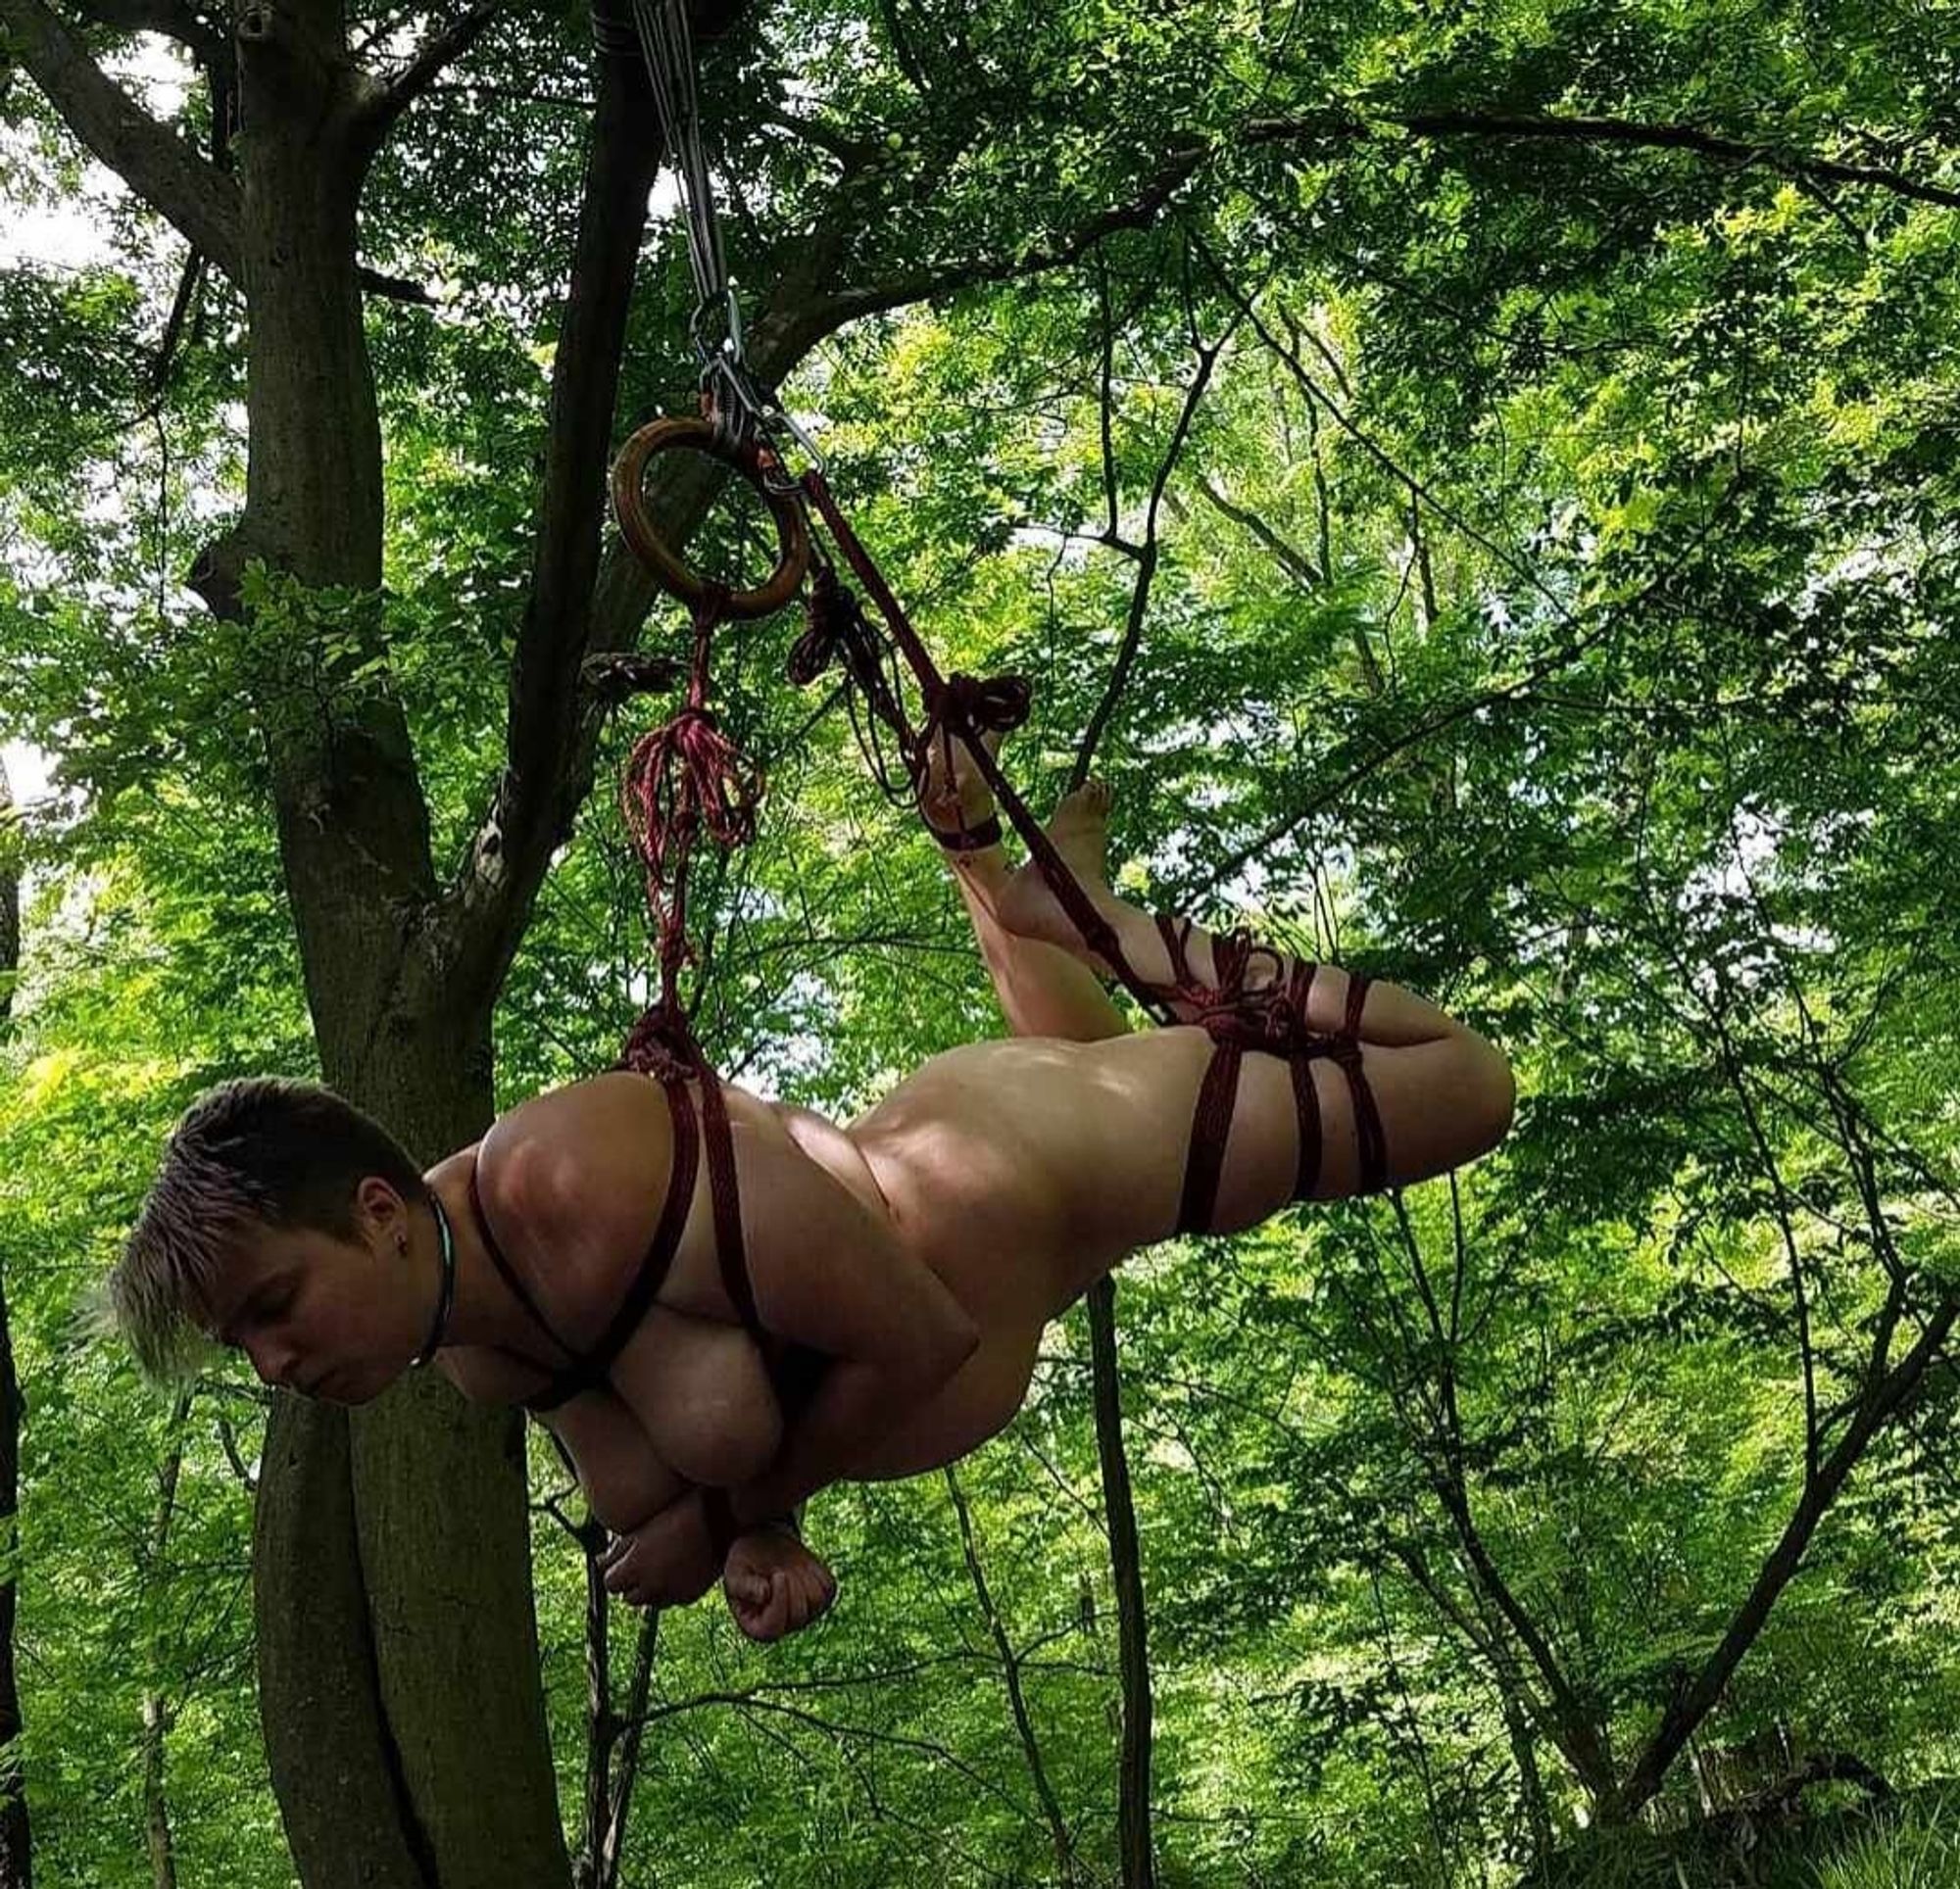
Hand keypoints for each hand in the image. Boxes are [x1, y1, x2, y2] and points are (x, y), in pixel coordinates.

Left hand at [599, 1492, 720, 1610]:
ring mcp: (671, 1593)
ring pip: (648, 1603)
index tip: (623, 1560)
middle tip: (641, 1563)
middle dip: (630, 1583)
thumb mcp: (643, 1527)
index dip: (615, 1571)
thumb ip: (618, 1549)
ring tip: (659, 1567)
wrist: (719, 1518)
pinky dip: (669, 1591)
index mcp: (635, 1567)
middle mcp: (650, 1586)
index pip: (609, 1583)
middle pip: (627, 1597)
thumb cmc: (678, 1514)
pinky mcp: (689, 1597)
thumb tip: (599, 1561)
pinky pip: (670, 1600)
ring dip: (648, 1589)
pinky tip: (676, 1571)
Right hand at [722, 1527, 837, 1642]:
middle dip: (791, 1584)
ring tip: (788, 1568)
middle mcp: (784, 1627)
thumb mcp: (736, 1573)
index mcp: (757, 1628)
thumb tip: (764, 1594)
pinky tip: (801, 1567)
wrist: (764, 1547)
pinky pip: (828, 1587)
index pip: (773, 1628)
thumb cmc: (745, 1563)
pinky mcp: (822, 1600)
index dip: (779, 1602)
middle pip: (798, 1614)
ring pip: (816, 1600)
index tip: (779, 1575)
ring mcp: (806, 1615)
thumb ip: (745, 1586)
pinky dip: (816, 1572)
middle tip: (779, 1568)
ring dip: (803, 1577)